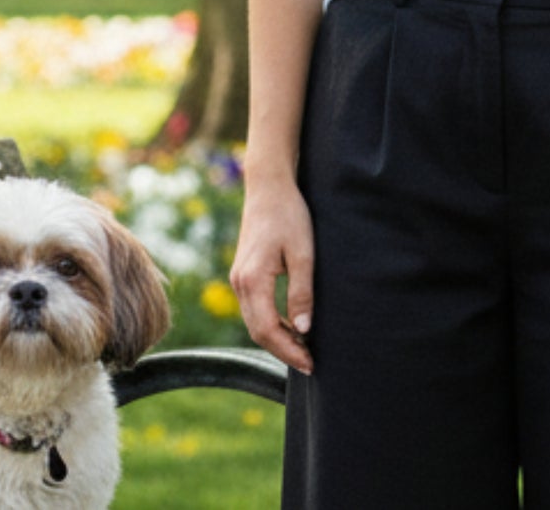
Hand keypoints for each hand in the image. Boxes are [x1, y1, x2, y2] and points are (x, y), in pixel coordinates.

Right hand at [229, 180, 314, 375]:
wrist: (268, 187)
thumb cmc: (289, 215)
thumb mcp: (303, 252)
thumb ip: (301, 291)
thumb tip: (304, 329)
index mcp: (252, 280)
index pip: (268, 330)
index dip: (289, 350)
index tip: (310, 363)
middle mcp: (239, 283)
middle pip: (258, 331)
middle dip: (283, 350)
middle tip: (309, 362)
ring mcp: (238, 279)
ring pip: (254, 321)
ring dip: (277, 338)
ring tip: (304, 347)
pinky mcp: (243, 273)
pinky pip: (254, 308)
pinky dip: (271, 322)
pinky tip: (291, 324)